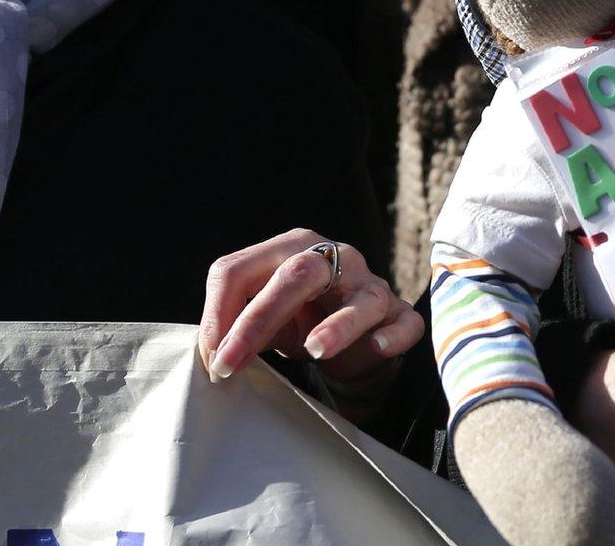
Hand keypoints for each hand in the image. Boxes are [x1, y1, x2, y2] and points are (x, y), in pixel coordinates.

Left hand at [198, 228, 423, 415]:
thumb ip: (240, 327)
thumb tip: (213, 354)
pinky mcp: (399, 313)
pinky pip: (404, 321)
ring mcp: (370, 284)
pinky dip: (393, 334)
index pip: (242, 268)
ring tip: (314, 351)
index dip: (218, 313)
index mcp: (290, 249)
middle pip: (297, 274)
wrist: (356, 339)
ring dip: (338, 324)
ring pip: (360, 298)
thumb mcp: (267, 319)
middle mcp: (334, 257)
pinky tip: (378, 347)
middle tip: (228, 365)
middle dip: (257, 320)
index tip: (210, 358)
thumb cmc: (303, 319)